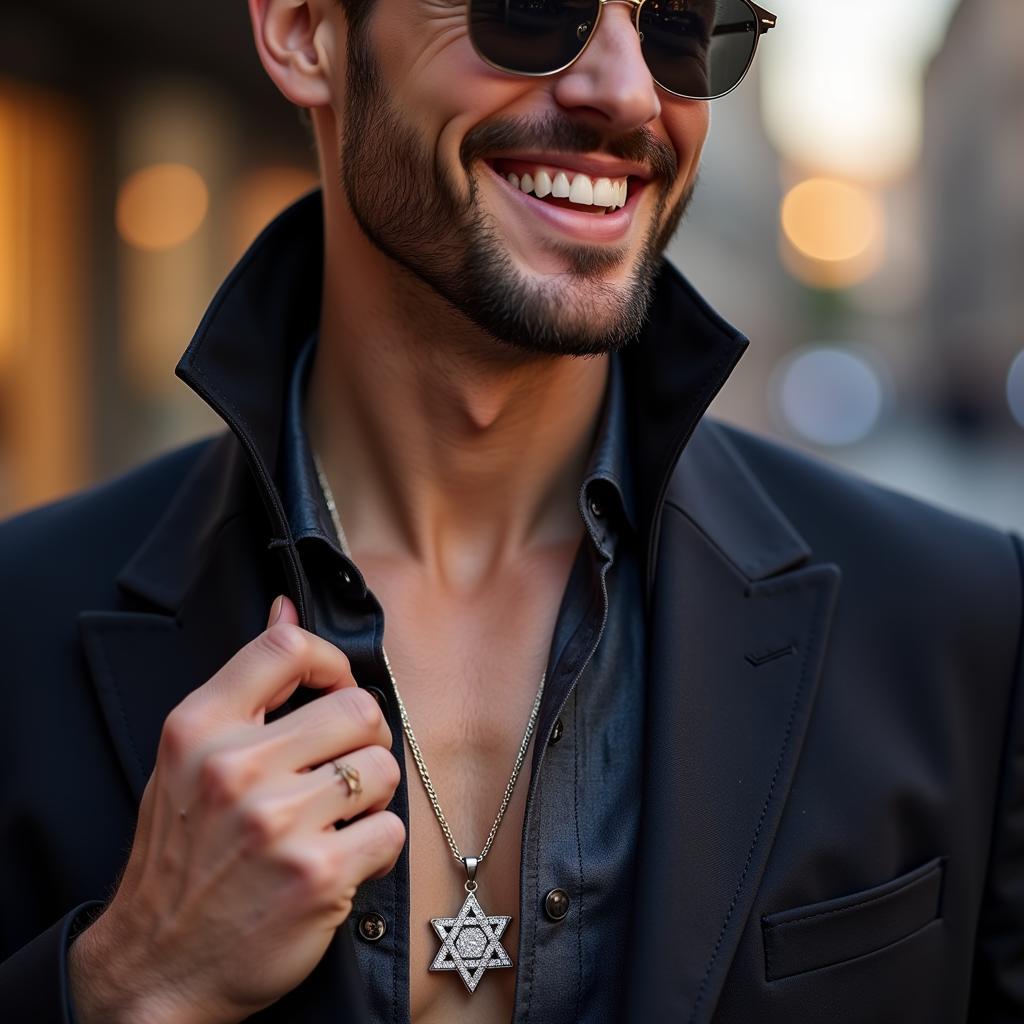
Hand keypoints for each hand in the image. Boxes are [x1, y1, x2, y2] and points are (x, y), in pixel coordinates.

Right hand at [68, 596, 404, 1023]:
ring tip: (334, 819)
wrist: (156, 965)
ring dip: (371, 797)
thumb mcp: (189, 758)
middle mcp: (236, 767)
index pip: (286, 644)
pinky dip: (375, 847)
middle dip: (362, 740)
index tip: (332, 687)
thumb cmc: (180, 856)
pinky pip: (391, 829)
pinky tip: (340, 861)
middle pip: (358, 707)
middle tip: (339, 770)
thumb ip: (245, 683)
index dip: (329, 660)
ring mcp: (278, 822)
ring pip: (383, 768)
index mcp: (199, 728)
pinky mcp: (317, 874)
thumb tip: (286, 604)